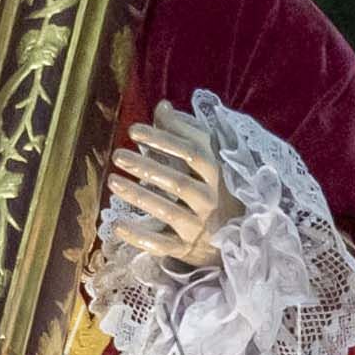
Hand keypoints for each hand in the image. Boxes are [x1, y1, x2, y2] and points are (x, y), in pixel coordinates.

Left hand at [101, 111, 232, 271]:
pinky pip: (161, 244)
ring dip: (138, 196)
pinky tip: (117, 225)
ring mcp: (199, 226)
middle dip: (146, 167)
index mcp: (217, 174)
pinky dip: (138, 236)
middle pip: (178, 181)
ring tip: (113, 181)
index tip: (133, 130)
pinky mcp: (186, 248)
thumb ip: (185, 133)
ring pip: (168, 210)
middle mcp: (210, 200)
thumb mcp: (207, 162)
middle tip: (118, 155)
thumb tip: (163, 106)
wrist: (241, 240)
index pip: (192, 151)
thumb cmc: (216, 191)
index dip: (163, 138)